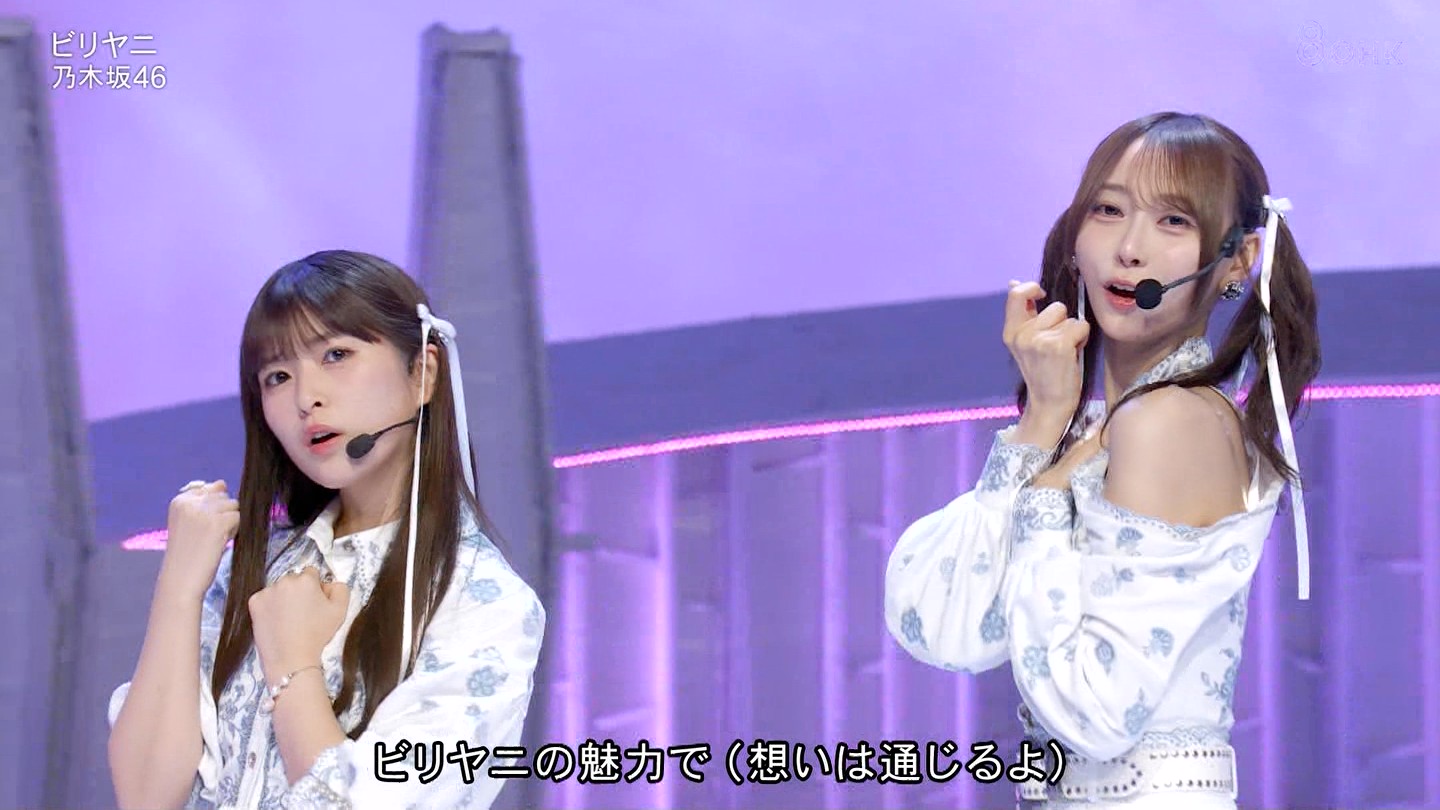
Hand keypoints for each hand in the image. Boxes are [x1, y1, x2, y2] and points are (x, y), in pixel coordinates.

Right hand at [160, 480, 239, 600]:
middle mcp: (190, 502)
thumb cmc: (187, 554)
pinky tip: (219, 543)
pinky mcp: (217, 522)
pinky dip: (234, 530)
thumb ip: (204, 501)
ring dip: (230, 522)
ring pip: (233, 506)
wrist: (180, 580)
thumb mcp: (189, 522)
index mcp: (179, 500)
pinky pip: (238, 517)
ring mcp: (203, 511)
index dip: (212, 509)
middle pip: (223, 497)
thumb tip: (221, 483)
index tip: (200, 528)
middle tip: (207, 536)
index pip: (210, 489)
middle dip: (222, 515)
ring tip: (213, 539)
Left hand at [249, 566, 349, 681]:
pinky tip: (277, 621)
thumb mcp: (341, 611)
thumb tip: (329, 584)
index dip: (316, 588)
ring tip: (289, 620)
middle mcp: (285, 581)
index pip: (312, 573)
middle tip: (303, 613)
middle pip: (294, 580)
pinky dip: (270, 607)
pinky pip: (265, 599)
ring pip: (279, 589)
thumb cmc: (316, 636)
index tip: (315, 603)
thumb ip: (340, 589)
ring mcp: (267, 591)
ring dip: (284, 598)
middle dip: (299, 591)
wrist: (291, 659)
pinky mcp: (254, 603)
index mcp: (306, 579)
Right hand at [1003, 280, 1090, 422]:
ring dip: (1073, 331)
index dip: (1032, 288)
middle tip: (1057, 344)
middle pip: (1055, 306)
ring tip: (1066, 351)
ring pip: (1069, 317)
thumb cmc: (1043, 373)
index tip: (1042, 295)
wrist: (1049, 404)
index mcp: (1011, 333)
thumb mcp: (1025, 343)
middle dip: (1062, 321)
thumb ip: (1023, 315)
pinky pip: (1080, 326)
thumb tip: (1014, 282)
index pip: (1016, 294)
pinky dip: (1083, 338)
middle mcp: (1022, 335)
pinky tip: (1073, 354)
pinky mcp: (1059, 346)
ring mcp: (1040, 340)